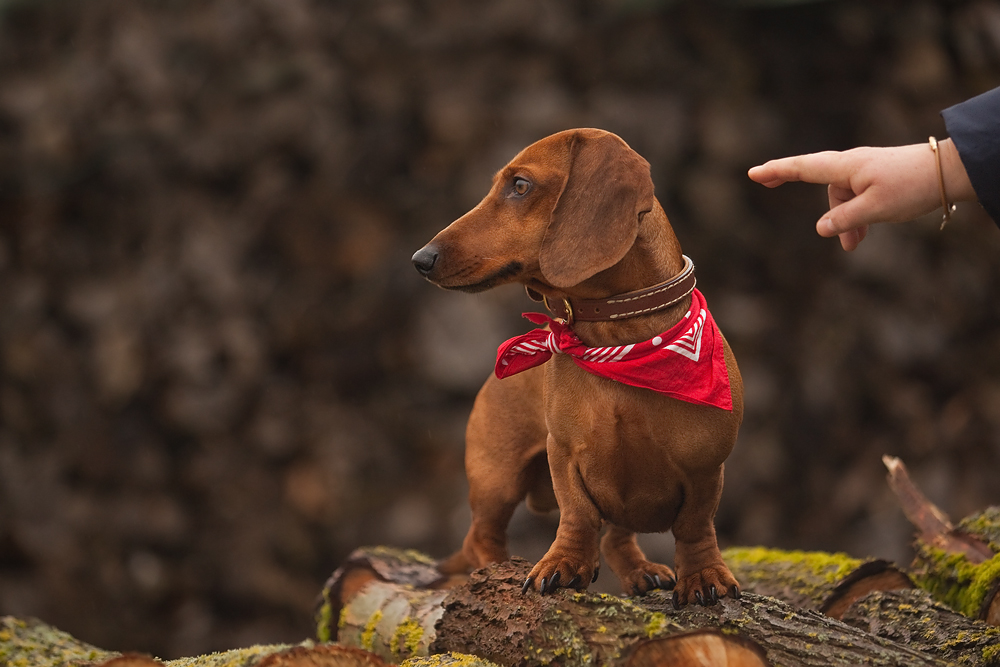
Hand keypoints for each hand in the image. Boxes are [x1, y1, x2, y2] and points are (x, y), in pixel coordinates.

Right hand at [748, 140, 975, 250]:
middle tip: (764, 182)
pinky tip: (862, 237)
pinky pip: (854, 199)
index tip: (753, 173)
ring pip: (840, 197)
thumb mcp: (875, 209)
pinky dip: (854, 218)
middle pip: (815, 177)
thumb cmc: (911, 186)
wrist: (948, 172)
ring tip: (853, 246)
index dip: (776, 171)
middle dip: (789, 181)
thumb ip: (845, 220)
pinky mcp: (875, 178)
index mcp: (846, 167)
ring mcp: (863, 171)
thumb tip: (820, 229)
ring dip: (841, 221)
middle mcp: (850, 165)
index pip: (803, 168)